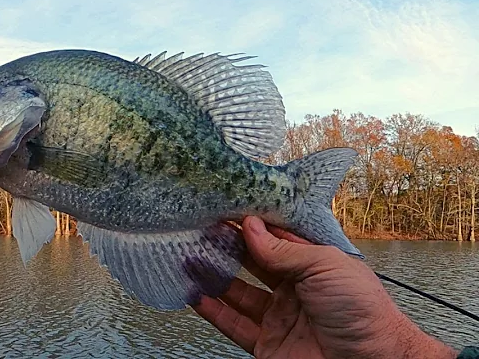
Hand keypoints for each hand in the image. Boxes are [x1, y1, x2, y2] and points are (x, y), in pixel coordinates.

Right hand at [192, 216, 456, 358]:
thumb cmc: (365, 313)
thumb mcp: (325, 266)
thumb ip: (283, 249)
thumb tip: (252, 227)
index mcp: (313, 264)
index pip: (274, 238)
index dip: (251, 225)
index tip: (225, 211)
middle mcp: (294, 288)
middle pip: (252, 263)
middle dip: (227, 247)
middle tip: (201, 231)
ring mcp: (280, 317)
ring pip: (237, 292)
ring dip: (214, 276)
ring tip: (190, 258)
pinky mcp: (268, 344)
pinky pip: (234, 325)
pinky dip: (214, 312)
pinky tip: (197, 296)